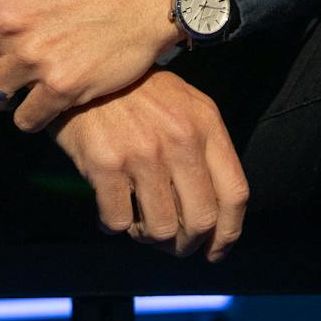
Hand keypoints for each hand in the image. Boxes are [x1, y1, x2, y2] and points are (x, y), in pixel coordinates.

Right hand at [50, 69, 248, 261]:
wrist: (85, 70)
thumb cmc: (137, 92)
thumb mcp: (184, 105)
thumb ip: (205, 148)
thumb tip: (215, 210)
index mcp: (206, 125)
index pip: (235, 193)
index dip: (228, 233)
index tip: (215, 250)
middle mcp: (180, 139)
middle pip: (201, 220)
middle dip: (187, 244)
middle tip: (172, 245)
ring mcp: (143, 153)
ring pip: (162, 229)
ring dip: (149, 237)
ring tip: (138, 224)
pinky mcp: (106, 164)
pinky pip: (118, 221)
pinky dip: (114, 225)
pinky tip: (109, 211)